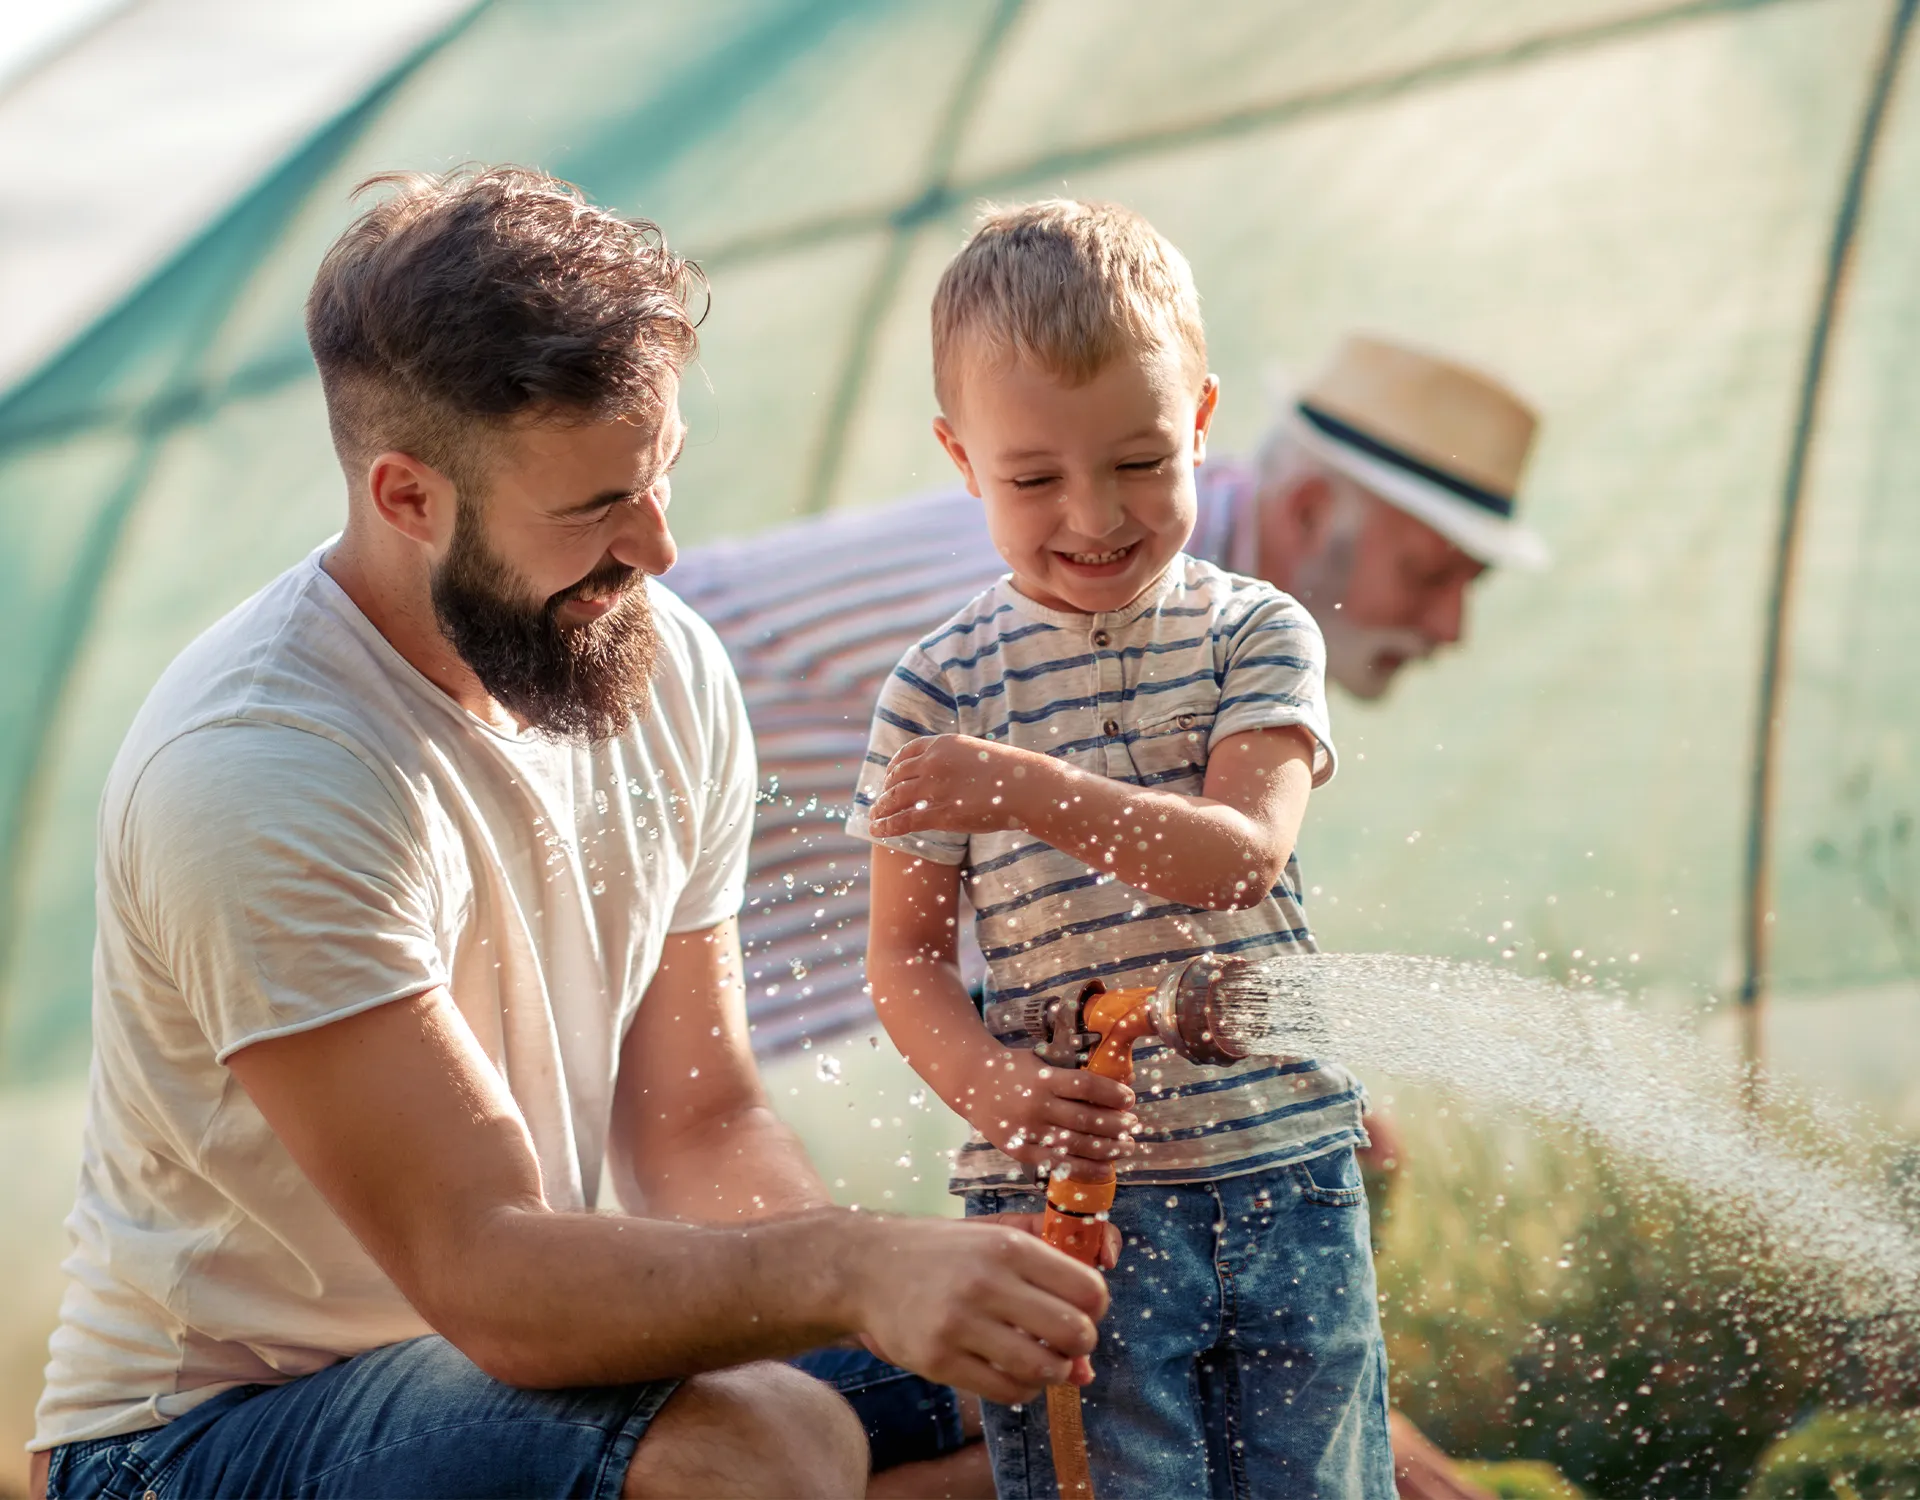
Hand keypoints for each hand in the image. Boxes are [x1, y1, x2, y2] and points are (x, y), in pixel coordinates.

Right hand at [848, 1215, 1108, 1404]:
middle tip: (1064, 1342)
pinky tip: (1012, 1373)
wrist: (867, 1266)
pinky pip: (1006, 1391)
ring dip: (1054, 1373)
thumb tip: (1089, 1337)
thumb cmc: (942, 1252)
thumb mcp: (994, 1234)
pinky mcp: (938, 1360)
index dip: (1095, 1307)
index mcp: (1007, 1246)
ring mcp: (959, 1324)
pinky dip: (1022, 1389)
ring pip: (1043, 1368)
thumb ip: (1050, 1269)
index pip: (1088, 1289)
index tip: (1080, 1310)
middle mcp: (986, 1282)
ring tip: (1040, 1361)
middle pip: (1073, 1332)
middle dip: (1080, 1345)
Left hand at [868, 735, 1048, 838]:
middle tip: (880, 800)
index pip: (907, 752)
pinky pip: (903, 820)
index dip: (893, 766)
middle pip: (897, 776)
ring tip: (873, 816)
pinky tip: (876, 830)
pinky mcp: (940, 813)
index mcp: (942, 744)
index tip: (888, 776)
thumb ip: (958, 760)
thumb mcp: (979, 755)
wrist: (1027, 786)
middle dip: (885, 789)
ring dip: (880, 808)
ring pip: (894, 798)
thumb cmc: (1012, 773)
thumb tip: (952, 772)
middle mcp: (933, 763)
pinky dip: (886, 825)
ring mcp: (934, 788)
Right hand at [960, 1047, 1137, 1169]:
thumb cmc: (1013, 1069)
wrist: (972, 1083)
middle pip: (1085, 1119)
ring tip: (1127, 1146)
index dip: (1112, 1094)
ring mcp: (1028, 1131)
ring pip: (1075, 1145)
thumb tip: (1116, 1085)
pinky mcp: (1021, 1151)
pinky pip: (1058, 1163)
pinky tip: (1104, 1168)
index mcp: (1043, 1079)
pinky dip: (1084, 1168)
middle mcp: (1037, 1106)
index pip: (1086, 1087)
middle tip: (1133, 1125)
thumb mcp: (1041, 1061)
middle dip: (1115, 1124)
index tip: (1130, 1099)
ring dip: (1107, 1148)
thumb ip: (1072, 1073)